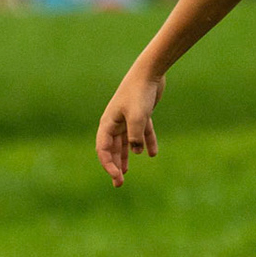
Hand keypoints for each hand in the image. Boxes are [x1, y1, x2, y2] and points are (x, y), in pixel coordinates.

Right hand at [95, 67, 164, 185]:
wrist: (150, 73)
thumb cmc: (139, 93)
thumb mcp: (137, 117)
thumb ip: (135, 136)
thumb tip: (136, 152)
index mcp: (108, 123)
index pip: (103, 149)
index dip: (108, 165)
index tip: (118, 177)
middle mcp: (115, 122)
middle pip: (111, 149)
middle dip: (114, 166)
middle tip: (118, 183)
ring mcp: (127, 119)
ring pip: (125, 143)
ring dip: (125, 157)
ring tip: (126, 172)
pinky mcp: (141, 115)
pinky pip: (142, 133)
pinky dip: (146, 143)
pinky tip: (152, 154)